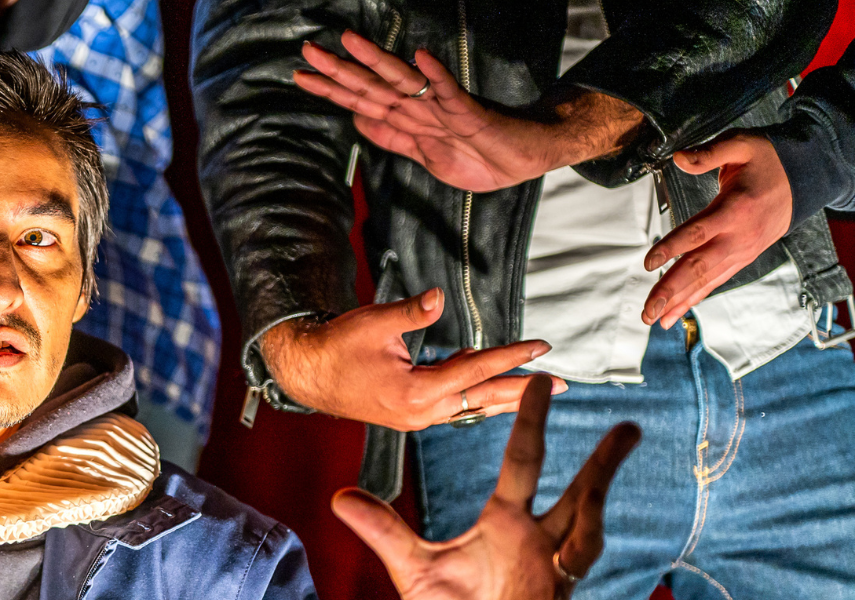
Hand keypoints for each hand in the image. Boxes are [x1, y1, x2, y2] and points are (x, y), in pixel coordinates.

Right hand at [259, 288, 564, 430]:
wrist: (306, 374)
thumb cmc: (337, 346)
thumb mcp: (372, 323)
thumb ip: (409, 312)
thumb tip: (439, 297)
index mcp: (416, 392)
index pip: (475, 370)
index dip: (512, 356)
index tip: (544, 347)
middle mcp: (421, 413)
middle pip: (484, 399)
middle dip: (525, 391)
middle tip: (565, 385)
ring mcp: (415, 418)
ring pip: (472, 407)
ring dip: (504, 398)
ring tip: (536, 392)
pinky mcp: (408, 415)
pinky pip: (453, 406)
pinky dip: (476, 397)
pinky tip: (486, 385)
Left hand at [295, 31, 640, 191]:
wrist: (528, 155)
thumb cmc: (480, 153)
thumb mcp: (425, 154)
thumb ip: (392, 137)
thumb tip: (357, 121)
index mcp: (408, 120)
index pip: (361, 101)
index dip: (331, 89)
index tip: (300, 75)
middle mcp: (420, 109)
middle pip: (372, 87)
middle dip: (339, 70)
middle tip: (308, 50)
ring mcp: (444, 109)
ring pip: (403, 82)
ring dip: (376, 61)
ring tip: (350, 40)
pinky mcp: (471, 114)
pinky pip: (452, 93)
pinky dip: (436, 76)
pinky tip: (421, 57)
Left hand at [334, 378, 641, 598]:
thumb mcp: (413, 568)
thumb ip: (383, 531)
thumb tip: (341, 497)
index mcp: (507, 521)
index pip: (523, 460)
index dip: (530, 420)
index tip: (538, 382)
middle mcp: (538, 538)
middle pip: (579, 489)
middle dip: (604, 459)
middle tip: (627, 424)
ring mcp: (553, 568)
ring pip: (589, 523)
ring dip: (605, 490)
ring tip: (625, 457)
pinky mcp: (556, 590)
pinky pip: (576, 564)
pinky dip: (582, 544)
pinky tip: (592, 517)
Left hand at [641, 132, 791, 326]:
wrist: (802, 180)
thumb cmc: (765, 160)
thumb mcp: (741, 144)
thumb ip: (709, 152)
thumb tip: (678, 157)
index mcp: (735, 209)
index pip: (699, 232)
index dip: (672, 248)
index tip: (648, 263)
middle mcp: (738, 236)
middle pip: (700, 267)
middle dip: (671, 290)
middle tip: (647, 311)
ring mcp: (741, 251)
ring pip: (706, 280)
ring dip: (679, 301)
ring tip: (654, 320)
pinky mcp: (741, 258)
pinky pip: (715, 282)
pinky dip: (694, 299)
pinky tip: (675, 314)